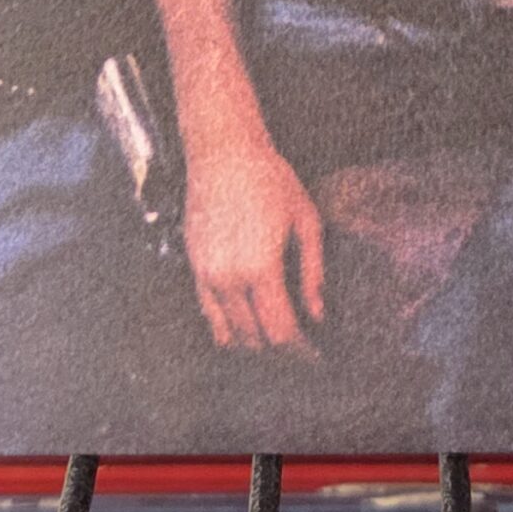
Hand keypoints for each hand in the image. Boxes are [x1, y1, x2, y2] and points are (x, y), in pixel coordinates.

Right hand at [180, 138, 326, 352]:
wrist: (223, 151)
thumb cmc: (269, 178)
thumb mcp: (305, 219)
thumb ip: (313, 272)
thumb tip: (318, 315)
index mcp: (261, 267)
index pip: (281, 331)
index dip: (302, 353)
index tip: (317, 360)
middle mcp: (229, 278)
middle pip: (256, 340)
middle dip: (282, 354)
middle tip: (302, 354)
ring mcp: (207, 275)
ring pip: (230, 335)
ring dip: (255, 347)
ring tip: (278, 344)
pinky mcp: (194, 268)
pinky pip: (208, 316)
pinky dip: (228, 331)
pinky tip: (248, 329)